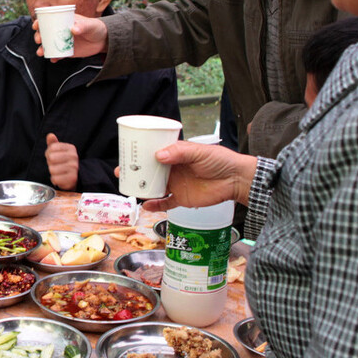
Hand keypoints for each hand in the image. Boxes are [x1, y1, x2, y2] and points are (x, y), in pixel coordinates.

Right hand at [32, 14, 107, 60]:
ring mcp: (63, 41)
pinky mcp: (67, 51)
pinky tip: (52, 59)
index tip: (36, 25)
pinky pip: (58, 55)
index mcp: (64, 20)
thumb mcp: (90, 25)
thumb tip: (73, 29)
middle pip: (45, 32)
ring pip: (49, 44)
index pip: (48, 19)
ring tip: (40, 52)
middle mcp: (61, 30)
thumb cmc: (96, 28)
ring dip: (42, 48)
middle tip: (39, 40)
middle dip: (39, 36)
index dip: (40, 21)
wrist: (103, 41)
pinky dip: (54, 57)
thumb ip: (83, 26)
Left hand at [44, 133, 77, 189]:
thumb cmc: (63, 162)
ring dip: (52, 172)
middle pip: (51, 158)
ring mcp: (74, 168)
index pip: (51, 147)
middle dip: (50, 163)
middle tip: (56, 165)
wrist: (73, 178)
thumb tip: (50, 135)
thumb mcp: (58, 151)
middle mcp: (74, 156)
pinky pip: (55, 179)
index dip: (48, 153)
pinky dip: (55, 180)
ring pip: (52, 169)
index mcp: (71, 148)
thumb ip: (53, 143)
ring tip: (58, 172)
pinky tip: (60, 178)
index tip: (53, 157)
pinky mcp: (72, 179)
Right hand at [136, 142, 257, 211]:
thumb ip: (179, 153)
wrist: (236, 180)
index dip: (139, 155)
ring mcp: (177, 184)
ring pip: (154, 187)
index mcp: (175, 155)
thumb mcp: (199, 152)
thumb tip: (158, 156)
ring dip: (141, 188)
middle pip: (149, 171)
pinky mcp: (182, 199)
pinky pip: (165, 203)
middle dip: (134, 173)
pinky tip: (145, 205)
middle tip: (121, 173)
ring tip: (129, 189)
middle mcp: (173, 170)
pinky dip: (155, 205)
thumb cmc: (220, 160)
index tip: (126, 155)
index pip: (153, 154)